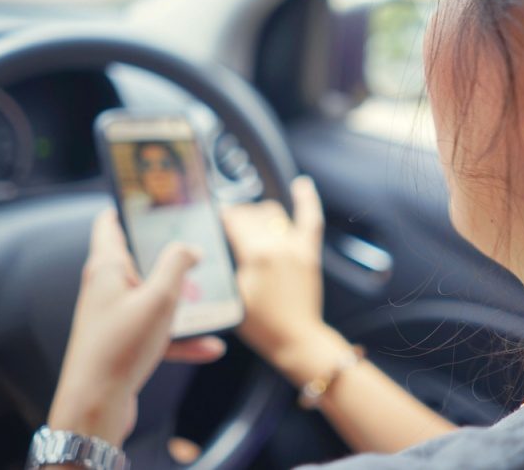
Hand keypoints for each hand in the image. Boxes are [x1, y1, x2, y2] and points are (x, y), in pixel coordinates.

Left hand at [47, 210, 225, 445]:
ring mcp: (113, 317)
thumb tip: (190, 248)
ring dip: (181, 300)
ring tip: (210, 299)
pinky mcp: (122, 343)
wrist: (96, 405)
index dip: (129, 206)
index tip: (154, 197)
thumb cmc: (120, 348)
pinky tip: (209, 346)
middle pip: (137, 259)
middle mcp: (106, 288)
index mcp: (107, 267)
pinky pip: (156, 331)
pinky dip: (180, 337)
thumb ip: (177, 264)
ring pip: (151, 298)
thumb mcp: (159, 298)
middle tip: (196, 246)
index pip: (110, 223)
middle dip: (168, 255)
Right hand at [222, 176, 327, 366]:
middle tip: (226, 226)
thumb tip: (216, 246)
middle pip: (252, 215)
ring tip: (248, 221)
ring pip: (273, 214)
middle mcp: (278, 245)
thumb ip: (225, 267)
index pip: (234, 220)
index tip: (212, 217)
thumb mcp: (232, 295)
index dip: (221, 216)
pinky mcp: (309, 253)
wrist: (296, 339)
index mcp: (257, 254)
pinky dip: (307, 200)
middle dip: (236, 216)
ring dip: (258, 213)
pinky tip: (302, 185)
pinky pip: (310, 220)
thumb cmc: (262, 324)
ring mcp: (296, 247)